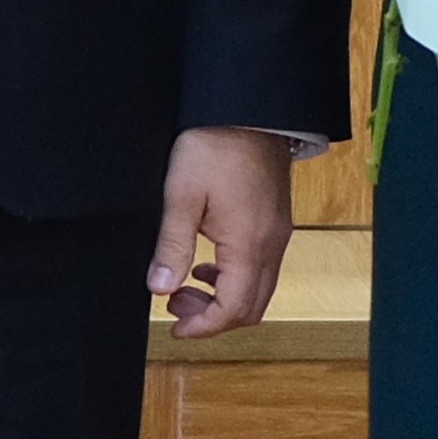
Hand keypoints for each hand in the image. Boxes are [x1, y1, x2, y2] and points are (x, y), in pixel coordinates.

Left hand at [148, 126, 293, 340]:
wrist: (250, 111)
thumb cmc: (216, 145)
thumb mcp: (181, 195)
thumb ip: (172, 246)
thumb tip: (159, 288)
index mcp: (248, 245)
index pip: (232, 310)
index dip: (203, 327)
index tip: (174, 327)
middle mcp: (271, 246)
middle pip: (251, 309)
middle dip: (212, 318)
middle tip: (175, 307)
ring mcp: (278, 236)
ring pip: (259, 291)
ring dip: (224, 299)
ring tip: (187, 286)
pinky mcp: (277, 224)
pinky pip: (262, 269)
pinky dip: (236, 279)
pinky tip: (209, 263)